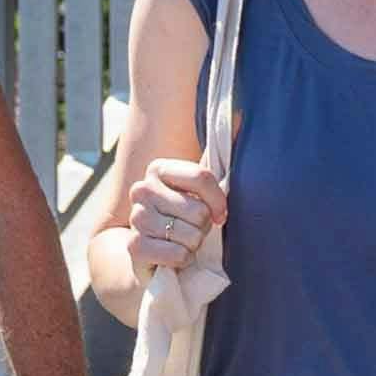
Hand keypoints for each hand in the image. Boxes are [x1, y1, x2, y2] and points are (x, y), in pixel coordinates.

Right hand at [119, 148, 226, 282]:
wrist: (153, 255)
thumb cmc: (183, 218)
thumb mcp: (201, 189)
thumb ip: (219, 154)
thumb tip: (241, 115)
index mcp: (158, 169)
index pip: (202, 177)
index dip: (218, 201)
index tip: (220, 214)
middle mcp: (142, 189)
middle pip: (198, 211)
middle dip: (203, 227)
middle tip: (193, 229)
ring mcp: (135, 217)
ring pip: (190, 236)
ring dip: (193, 245)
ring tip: (183, 241)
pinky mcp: (134, 247)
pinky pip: (178, 255)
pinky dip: (183, 260)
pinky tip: (174, 256)